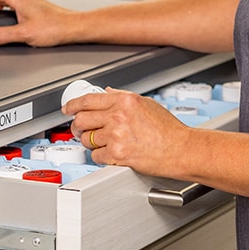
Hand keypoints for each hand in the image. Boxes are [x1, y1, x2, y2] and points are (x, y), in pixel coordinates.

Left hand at [64, 89, 190, 173]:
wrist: (180, 149)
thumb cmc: (169, 130)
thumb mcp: (147, 104)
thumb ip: (124, 97)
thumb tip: (107, 93)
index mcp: (124, 100)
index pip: (88, 100)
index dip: (73, 105)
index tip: (68, 108)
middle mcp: (118, 115)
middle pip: (82, 119)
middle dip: (77, 126)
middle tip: (79, 130)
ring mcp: (116, 135)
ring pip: (87, 139)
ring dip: (91, 143)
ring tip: (103, 143)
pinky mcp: (117, 154)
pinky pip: (96, 155)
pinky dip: (101, 156)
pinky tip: (112, 153)